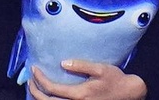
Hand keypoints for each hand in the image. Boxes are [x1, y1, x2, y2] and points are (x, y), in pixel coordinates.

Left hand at [28, 61, 146, 99]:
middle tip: (29, 79)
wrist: (128, 94)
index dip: (39, 79)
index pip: (52, 89)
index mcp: (80, 94)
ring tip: (34, 87)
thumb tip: (62, 62)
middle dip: (34, 91)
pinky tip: (47, 95)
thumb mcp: (101, 69)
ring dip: (39, 98)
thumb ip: (81, 65)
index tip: (34, 68)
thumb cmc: (115, 79)